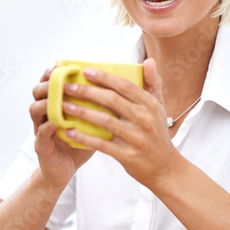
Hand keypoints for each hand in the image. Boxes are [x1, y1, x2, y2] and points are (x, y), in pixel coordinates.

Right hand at [30, 66, 94, 188]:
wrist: (67, 170)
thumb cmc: (80, 143)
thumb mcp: (91, 121)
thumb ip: (100, 105)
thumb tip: (123, 88)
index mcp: (55, 103)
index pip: (50, 81)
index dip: (54, 71)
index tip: (64, 64)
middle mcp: (44, 113)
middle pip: (38, 90)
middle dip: (48, 82)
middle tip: (60, 78)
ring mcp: (40, 128)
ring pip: (35, 108)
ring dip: (47, 101)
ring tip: (60, 98)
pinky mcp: (41, 144)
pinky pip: (42, 131)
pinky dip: (50, 125)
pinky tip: (60, 122)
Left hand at [56, 59, 181, 188]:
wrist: (166, 168)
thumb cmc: (158, 135)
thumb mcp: (159, 108)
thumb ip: (152, 84)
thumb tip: (148, 61)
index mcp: (150, 104)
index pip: (124, 85)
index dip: (104, 77)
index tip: (85, 71)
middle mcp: (144, 119)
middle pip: (111, 100)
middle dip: (87, 92)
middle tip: (67, 87)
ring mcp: (136, 138)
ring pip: (104, 121)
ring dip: (82, 112)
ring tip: (64, 106)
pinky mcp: (127, 155)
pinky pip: (102, 144)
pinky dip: (84, 138)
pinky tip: (70, 131)